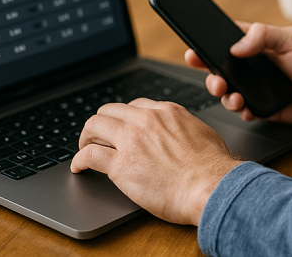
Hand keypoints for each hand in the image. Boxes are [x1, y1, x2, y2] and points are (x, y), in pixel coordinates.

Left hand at [70, 98, 240, 225]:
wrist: (210, 185)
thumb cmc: (213, 167)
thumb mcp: (202, 133)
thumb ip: (185, 128)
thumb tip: (184, 135)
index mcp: (167, 112)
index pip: (135, 106)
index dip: (124, 118)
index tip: (121, 128)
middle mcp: (146, 120)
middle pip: (110, 111)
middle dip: (101, 123)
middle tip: (97, 136)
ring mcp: (131, 140)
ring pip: (94, 125)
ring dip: (86, 137)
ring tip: (84, 147)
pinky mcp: (120, 165)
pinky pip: (89, 155)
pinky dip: (79, 160)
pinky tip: (79, 166)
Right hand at [184, 21, 291, 123]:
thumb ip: (265, 36)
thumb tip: (237, 45)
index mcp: (255, 45)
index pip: (223, 42)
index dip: (205, 47)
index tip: (194, 52)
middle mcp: (252, 66)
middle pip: (219, 70)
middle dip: (211, 77)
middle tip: (217, 82)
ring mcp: (257, 88)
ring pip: (228, 93)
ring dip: (225, 96)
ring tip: (235, 98)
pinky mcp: (264, 108)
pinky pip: (244, 112)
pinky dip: (242, 112)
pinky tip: (249, 109)